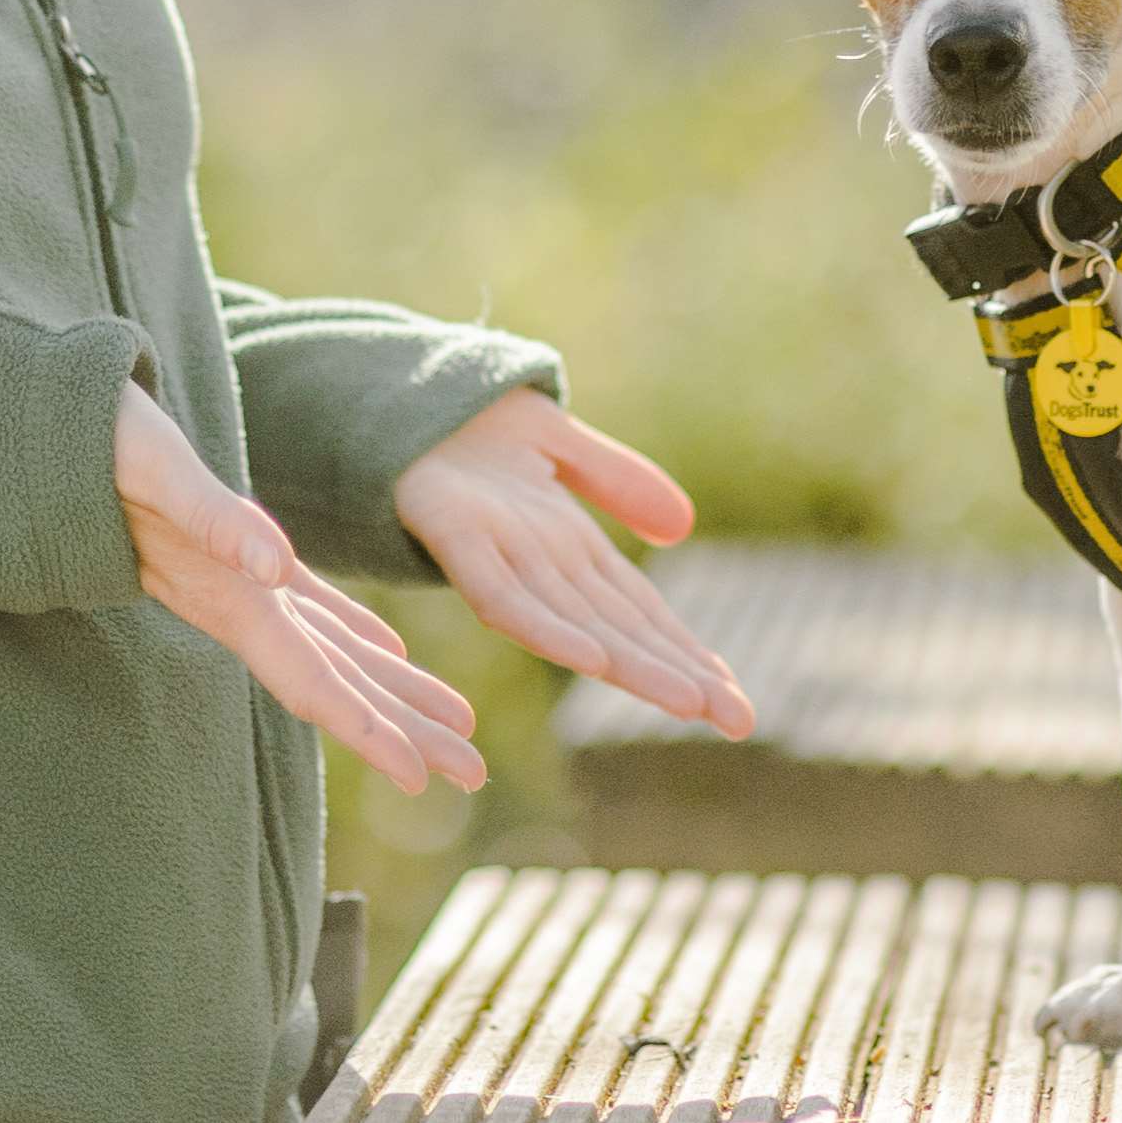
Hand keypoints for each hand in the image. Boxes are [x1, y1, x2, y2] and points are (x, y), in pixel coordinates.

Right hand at [112, 383, 483, 794]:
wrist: (44, 430)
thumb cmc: (97, 443)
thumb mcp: (153, 467)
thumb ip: (212, 520)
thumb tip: (275, 567)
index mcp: (228, 598)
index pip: (311, 681)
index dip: (367, 729)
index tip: (421, 777)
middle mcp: (239, 606)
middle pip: (338, 686)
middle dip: (405, 731)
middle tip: (475, 776)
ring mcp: (238, 585)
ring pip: (336, 654)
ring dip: (397, 693)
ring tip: (460, 728)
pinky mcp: (238, 554)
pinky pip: (313, 609)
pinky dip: (356, 635)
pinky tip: (392, 651)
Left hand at [391, 391, 754, 739]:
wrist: (381, 400)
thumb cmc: (459, 429)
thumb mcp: (556, 443)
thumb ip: (616, 479)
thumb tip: (683, 526)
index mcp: (565, 548)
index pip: (642, 611)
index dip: (688, 653)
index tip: (735, 701)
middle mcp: (539, 564)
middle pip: (624, 629)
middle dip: (682, 675)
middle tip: (740, 722)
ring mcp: (499, 555)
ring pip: (581, 624)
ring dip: (636, 666)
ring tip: (692, 703)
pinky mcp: (454, 537)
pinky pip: (505, 595)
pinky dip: (549, 628)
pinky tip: (593, 658)